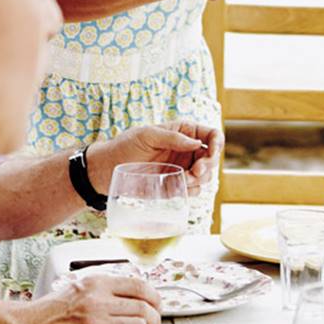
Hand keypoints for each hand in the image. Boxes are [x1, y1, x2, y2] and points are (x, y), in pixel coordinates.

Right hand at [22, 273, 160, 323]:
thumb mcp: (82, 284)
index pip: (138, 285)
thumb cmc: (54, 307)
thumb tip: (133, 290)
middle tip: (155, 321)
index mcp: (98, 283)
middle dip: (154, 316)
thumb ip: (107, 285)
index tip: (157, 302)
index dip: (154, 296)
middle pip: (142, 307)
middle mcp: (99, 302)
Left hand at [92, 122, 223, 195]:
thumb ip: (173, 138)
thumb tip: (197, 143)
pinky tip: (179, 188)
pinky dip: (191, 191)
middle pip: (212, 158)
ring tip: (183, 180)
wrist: (106, 170)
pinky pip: (194, 191)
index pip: (211, 135)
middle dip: (208, 165)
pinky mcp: (175, 186)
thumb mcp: (147, 135)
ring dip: (200, 180)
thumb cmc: (125, 146)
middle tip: (195, 171)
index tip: (211, 154)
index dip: (217, 144)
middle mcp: (186, 150)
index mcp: (183, 132)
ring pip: (206, 176)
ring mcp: (182, 169)